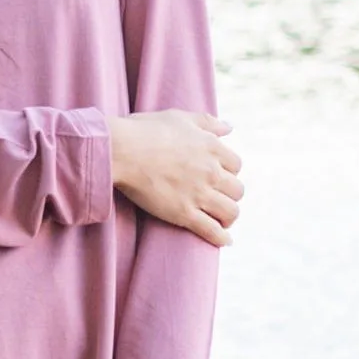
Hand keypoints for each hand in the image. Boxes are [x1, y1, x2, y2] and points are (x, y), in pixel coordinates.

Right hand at [107, 111, 241, 242]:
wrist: (122, 151)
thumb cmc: (145, 131)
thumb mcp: (180, 117)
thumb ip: (207, 122)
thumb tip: (229, 127)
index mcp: (211, 147)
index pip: (236, 165)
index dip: (229, 172)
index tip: (219, 177)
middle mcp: (210, 171)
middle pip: (237, 190)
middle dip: (230, 195)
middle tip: (219, 199)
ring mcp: (198, 194)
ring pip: (230, 212)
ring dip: (228, 217)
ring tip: (221, 220)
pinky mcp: (184, 214)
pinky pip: (212, 230)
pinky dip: (221, 238)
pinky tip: (225, 241)